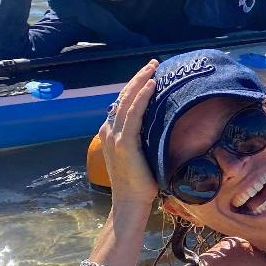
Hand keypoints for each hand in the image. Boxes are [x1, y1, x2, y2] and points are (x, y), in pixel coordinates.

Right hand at [98, 61, 160, 208]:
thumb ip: (140, 137)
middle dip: (138, 78)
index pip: (122, 103)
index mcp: (110, 133)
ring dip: (141, 81)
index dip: (135, 86)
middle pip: (123, 97)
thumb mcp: (138, 153)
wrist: (130, 201)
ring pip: (127, 101)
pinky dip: (142, 97)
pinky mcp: (124, 143)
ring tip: (153, 67)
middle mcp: (109, 131)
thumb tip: (156, 123)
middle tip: (153, 64)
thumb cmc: (139, 181)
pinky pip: (134, 114)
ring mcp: (115, 136)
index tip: (149, 73)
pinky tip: (152, 85)